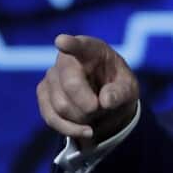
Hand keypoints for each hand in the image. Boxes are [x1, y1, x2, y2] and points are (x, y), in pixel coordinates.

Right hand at [36, 34, 139, 150]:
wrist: (105, 103)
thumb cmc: (117, 88)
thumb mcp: (129, 89)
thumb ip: (120, 92)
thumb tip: (106, 101)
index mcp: (91, 50)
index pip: (80, 46)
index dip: (70, 44)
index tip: (62, 41)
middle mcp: (67, 59)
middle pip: (70, 85)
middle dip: (88, 106)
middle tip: (100, 110)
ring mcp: (52, 75)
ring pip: (61, 105)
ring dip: (82, 118)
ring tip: (95, 115)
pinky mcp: (44, 93)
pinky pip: (51, 117)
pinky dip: (70, 129)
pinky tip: (86, 130)